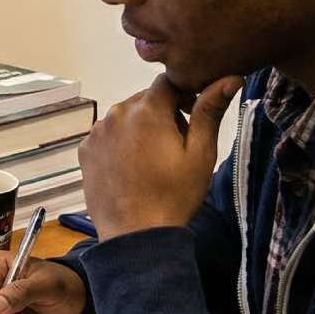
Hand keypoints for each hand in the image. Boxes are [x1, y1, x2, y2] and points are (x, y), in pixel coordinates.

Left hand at [79, 73, 243, 239]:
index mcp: (147, 110)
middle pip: (146, 99)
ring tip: (154, 160)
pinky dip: (121, 142)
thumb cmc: (173, 196)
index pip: (168, 81)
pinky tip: (132, 167)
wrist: (136, 235)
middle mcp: (116, 114)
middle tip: (176, 145)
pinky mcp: (85, 149)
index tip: (193, 113)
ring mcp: (97, 132)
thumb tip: (230, 78)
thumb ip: (210, 110)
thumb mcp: (200, 153)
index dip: (185, 93)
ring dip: (141, 127)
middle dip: (163, 113)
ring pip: (126, 116)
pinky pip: (108, 134)